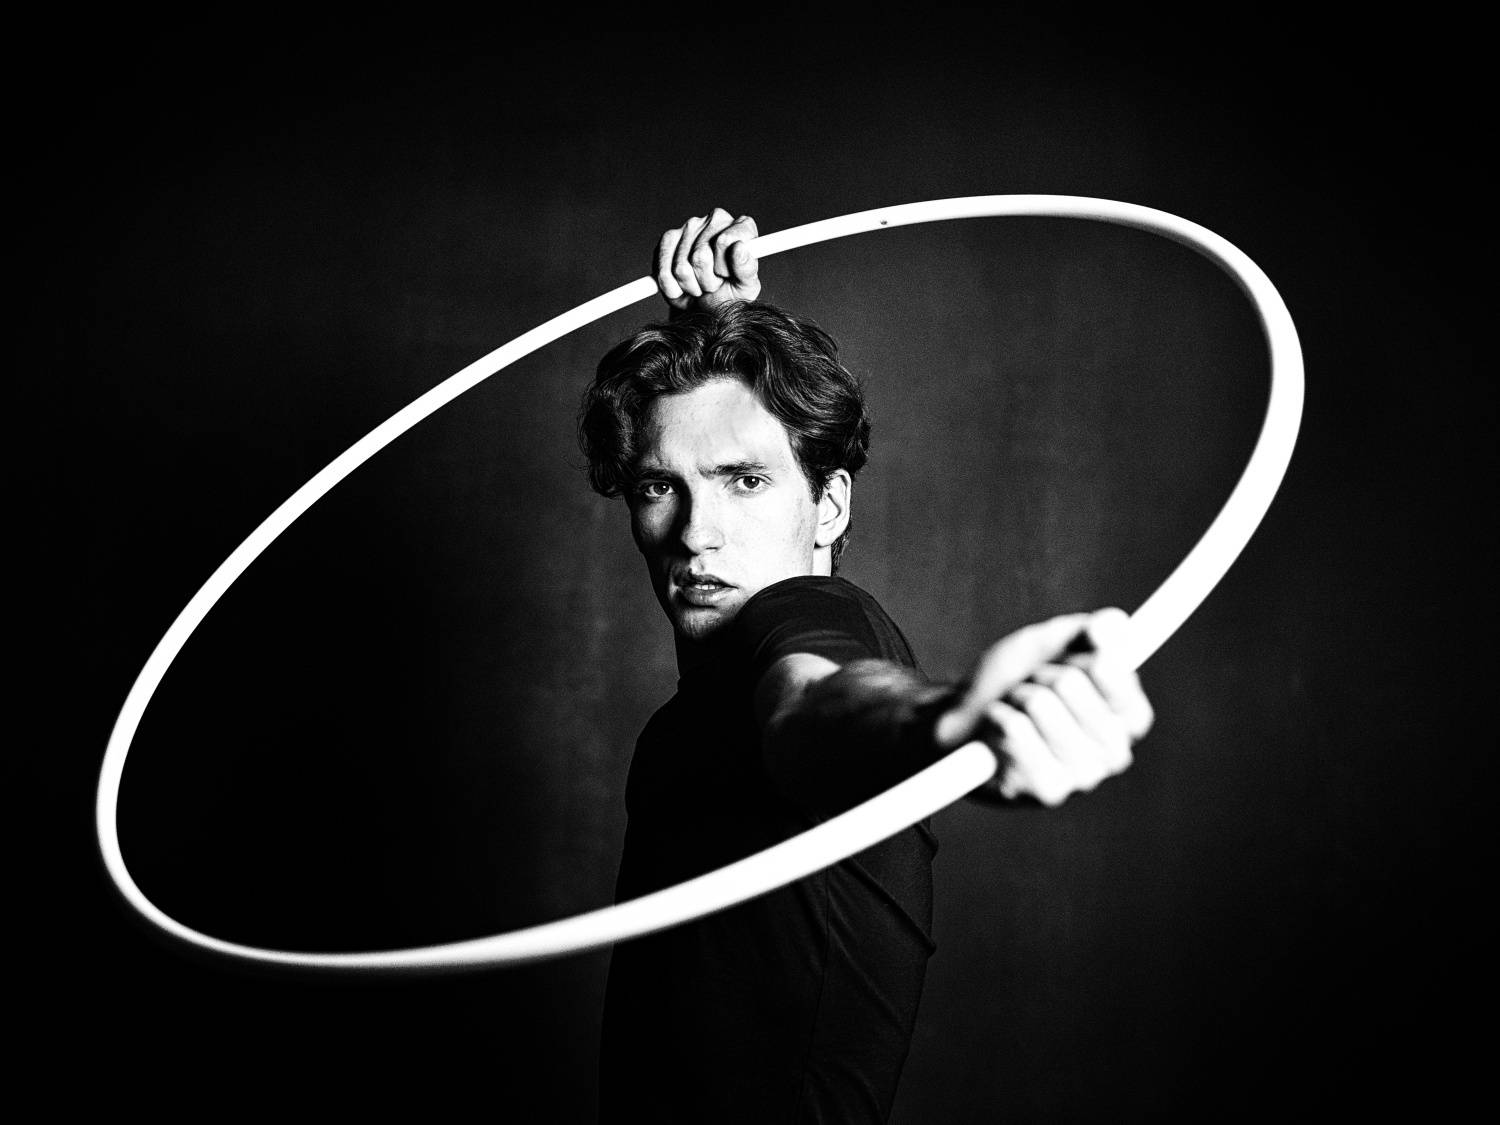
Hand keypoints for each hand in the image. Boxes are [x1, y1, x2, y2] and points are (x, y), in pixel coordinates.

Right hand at [654, 208, 760, 313]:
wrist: (708, 307)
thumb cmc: (730, 293)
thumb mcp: (745, 288)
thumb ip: (747, 268)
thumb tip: (739, 248)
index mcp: (742, 226)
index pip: (725, 241)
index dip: (724, 268)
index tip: (727, 276)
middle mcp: (717, 219)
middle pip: (701, 256)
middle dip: (706, 281)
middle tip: (714, 284)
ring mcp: (691, 226)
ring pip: (681, 267)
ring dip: (690, 286)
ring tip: (701, 285)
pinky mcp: (669, 238)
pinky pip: (663, 272)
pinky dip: (673, 288)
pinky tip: (683, 285)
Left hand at [933, 608, 1152, 805]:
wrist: (963, 723)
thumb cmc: (1013, 683)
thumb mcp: (1050, 644)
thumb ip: (1089, 630)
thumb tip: (1115, 624)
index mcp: (1129, 715)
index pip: (1113, 667)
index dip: (1078, 654)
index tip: (1065, 661)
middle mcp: (1116, 751)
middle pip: (1071, 681)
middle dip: (1039, 675)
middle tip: (1031, 690)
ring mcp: (1084, 775)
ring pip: (1040, 704)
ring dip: (1015, 698)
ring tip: (1014, 712)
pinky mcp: (1049, 791)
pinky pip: (1015, 730)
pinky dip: (997, 718)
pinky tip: (999, 734)